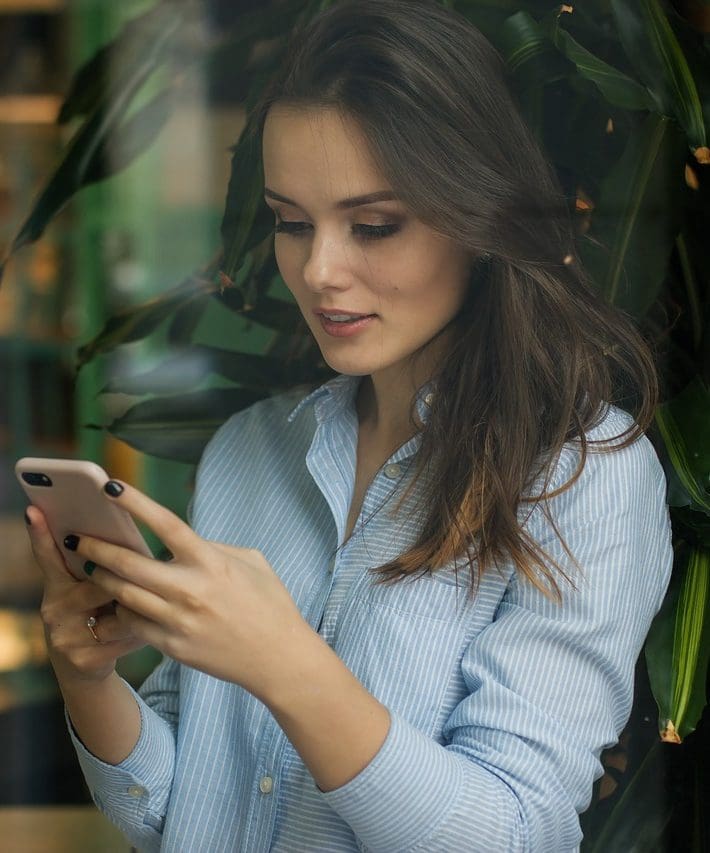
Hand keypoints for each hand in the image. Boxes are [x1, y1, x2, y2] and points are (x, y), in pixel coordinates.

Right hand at [25, 506, 145, 685]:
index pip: (48, 555)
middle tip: (146, 570)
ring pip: (116, 610)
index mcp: (57, 584)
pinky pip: (126, 636)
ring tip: (155, 601)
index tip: (35, 509)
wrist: (85, 666)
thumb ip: (99, 566)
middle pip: (97, 582)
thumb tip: (122, 538)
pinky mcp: (83, 659)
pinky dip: (143, 630)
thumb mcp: (90, 588)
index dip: (41, 533)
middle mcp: (54, 608)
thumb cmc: (96, 613)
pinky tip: (151, 629)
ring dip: (140, 606)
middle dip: (124, 578)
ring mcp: (65, 636)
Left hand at [72, 481, 311, 699]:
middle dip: (98, 548)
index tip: (111, 487)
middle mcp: (190, 590)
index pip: (166, 524)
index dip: (136, 503)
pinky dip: (122, 609)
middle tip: (78, 538)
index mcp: (211, 562)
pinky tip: (117, 601)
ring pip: (123, 595)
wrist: (277, 657)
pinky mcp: (172, 646)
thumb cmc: (269, 603)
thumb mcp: (251, 561)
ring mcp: (178, 621)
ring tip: (91, 567)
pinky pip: (134, 624)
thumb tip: (182, 542)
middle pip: (129, 563)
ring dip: (102, 579)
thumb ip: (214, 547)